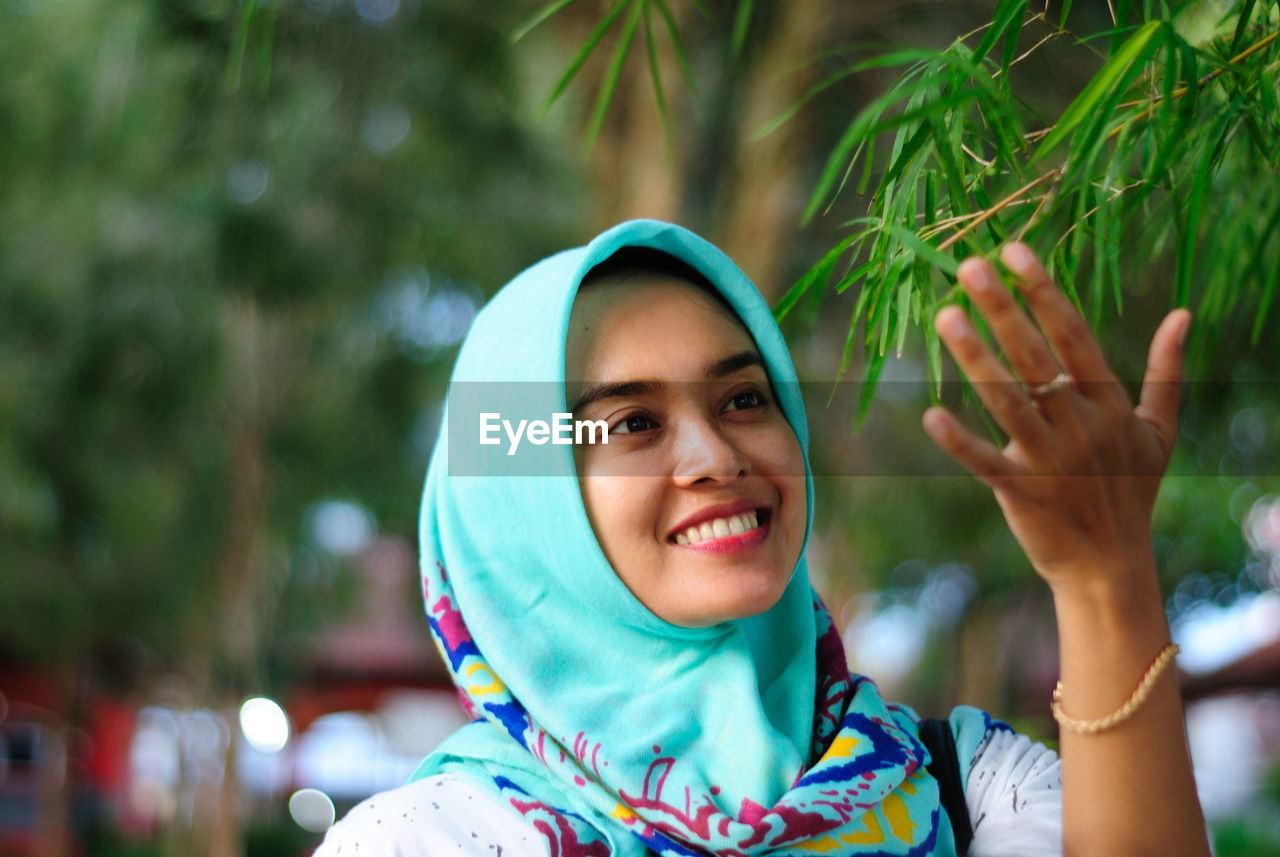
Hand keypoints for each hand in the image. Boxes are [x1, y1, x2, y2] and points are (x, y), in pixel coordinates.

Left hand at [922, 242, 1191, 592]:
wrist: (1110, 567)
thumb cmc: (1130, 492)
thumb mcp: (1158, 431)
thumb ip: (1166, 372)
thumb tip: (1183, 314)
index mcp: (1107, 402)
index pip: (1073, 335)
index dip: (1043, 291)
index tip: (1015, 251)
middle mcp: (1080, 423)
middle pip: (1036, 357)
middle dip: (1003, 309)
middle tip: (969, 266)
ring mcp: (1051, 458)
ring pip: (1008, 399)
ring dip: (975, 357)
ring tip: (945, 316)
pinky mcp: (1023, 493)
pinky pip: (986, 462)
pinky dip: (959, 440)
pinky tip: (930, 414)